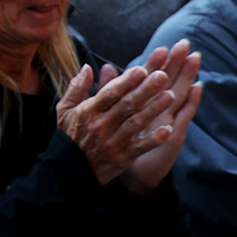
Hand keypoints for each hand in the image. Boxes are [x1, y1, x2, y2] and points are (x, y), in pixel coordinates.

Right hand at [55, 62, 175, 185]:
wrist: (69, 169)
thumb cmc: (70, 135)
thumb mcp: (65, 109)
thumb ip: (76, 87)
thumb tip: (87, 66)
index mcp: (89, 111)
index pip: (110, 93)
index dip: (126, 81)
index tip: (142, 69)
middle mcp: (101, 125)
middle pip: (127, 105)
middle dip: (145, 90)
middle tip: (162, 75)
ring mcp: (113, 142)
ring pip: (136, 123)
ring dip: (154, 109)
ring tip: (170, 95)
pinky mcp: (123, 157)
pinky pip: (140, 147)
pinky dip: (154, 139)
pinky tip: (168, 129)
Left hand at [119, 42, 202, 196]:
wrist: (135, 173)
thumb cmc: (125, 142)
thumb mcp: (113, 115)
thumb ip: (110, 91)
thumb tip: (105, 67)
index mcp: (143, 103)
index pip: (150, 78)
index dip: (155, 62)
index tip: (162, 45)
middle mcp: (159, 109)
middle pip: (169, 81)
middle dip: (176, 62)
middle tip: (185, 44)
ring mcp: (169, 120)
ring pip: (180, 94)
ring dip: (188, 76)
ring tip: (194, 59)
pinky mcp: (174, 135)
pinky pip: (183, 117)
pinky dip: (191, 103)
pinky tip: (198, 88)